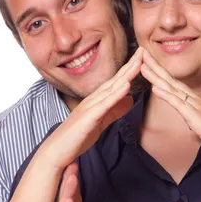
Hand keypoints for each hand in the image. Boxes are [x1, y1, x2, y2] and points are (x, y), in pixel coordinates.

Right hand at [45, 47, 143, 169]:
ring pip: (111, 88)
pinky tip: (126, 85)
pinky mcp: (88, 118)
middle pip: (115, 80)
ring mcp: (90, 107)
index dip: (130, 70)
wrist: (56, 151)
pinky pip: (104, 104)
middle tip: (144, 50)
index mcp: (97, 101)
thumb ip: (115, 111)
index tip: (143, 58)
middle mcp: (93, 100)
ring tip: (139, 62)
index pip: (116, 82)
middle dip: (130, 65)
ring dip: (126, 75)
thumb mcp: (100, 122)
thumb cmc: (76, 138)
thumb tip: (130, 100)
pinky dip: (116, 94)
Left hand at [140, 49, 200, 169]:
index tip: (148, 63)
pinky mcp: (198, 119)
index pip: (176, 85)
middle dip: (156, 67)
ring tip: (142, 65)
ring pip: (173, 89)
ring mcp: (198, 108)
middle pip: (172, 81)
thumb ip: (198, 123)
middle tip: (141, 53)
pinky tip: (155, 88)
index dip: (161, 73)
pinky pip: (179, 105)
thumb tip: (193, 124)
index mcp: (198, 102)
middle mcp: (197, 101)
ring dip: (156, 76)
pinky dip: (166, 95)